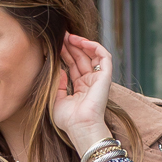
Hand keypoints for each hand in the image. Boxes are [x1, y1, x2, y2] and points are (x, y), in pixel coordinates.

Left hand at [51, 33, 113, 155]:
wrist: (80, 126)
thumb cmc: (68, 119)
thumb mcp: (56, 99)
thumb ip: (58, 83)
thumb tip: (59, 69)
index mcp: (80, 87)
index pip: (73, 65)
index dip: (65, 53)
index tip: (56, 44)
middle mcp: (90, 82)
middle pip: (81, 57)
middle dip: (71, 45)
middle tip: (61, 35)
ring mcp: (98, 78)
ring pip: (92, 54)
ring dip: (81, 43)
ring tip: (69, 36)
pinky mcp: (105, 76)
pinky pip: (103, 56)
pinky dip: (94, 46)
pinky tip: (81, 41)